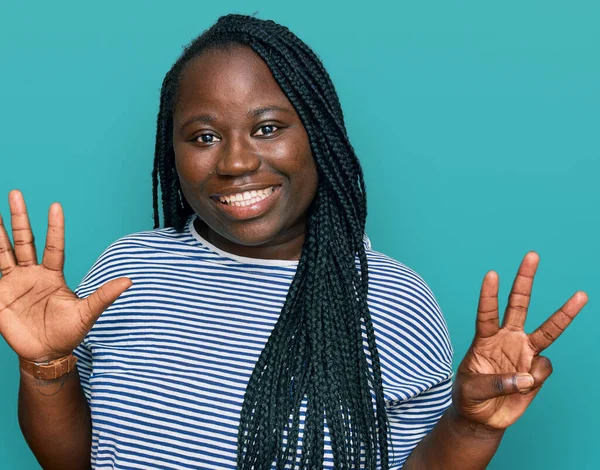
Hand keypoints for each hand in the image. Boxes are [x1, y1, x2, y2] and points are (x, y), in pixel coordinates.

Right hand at [0, 190, 130, 362]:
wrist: (47, 354)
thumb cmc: (69, 333)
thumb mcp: (88, 312)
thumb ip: (104, 295)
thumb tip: (129, 281)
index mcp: (53, 275)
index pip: (54, 246)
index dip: (55, 227)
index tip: (56, 205)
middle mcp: (32, 274)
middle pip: (24, 240)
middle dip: (20, 218)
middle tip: (16, 193)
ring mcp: (14, 283)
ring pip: (3, 251)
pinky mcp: (0, 297)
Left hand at [452, 252, 587, 428]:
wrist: (481, 418)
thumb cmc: (469, 397)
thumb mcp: (471, 390)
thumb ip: (497, 383)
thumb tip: (528, 378)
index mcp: (484, 338)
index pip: (486, 312)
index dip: (489, 295)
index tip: (491, 274)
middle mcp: (506, 339)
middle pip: (518, 305)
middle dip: (525, 281)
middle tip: (532, 255)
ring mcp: (523, 352)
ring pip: (547, 330)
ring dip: (564, 314)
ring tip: (580, 295)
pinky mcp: (535, 370)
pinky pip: (544, 369)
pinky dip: (536, 379)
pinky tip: (524, 386)